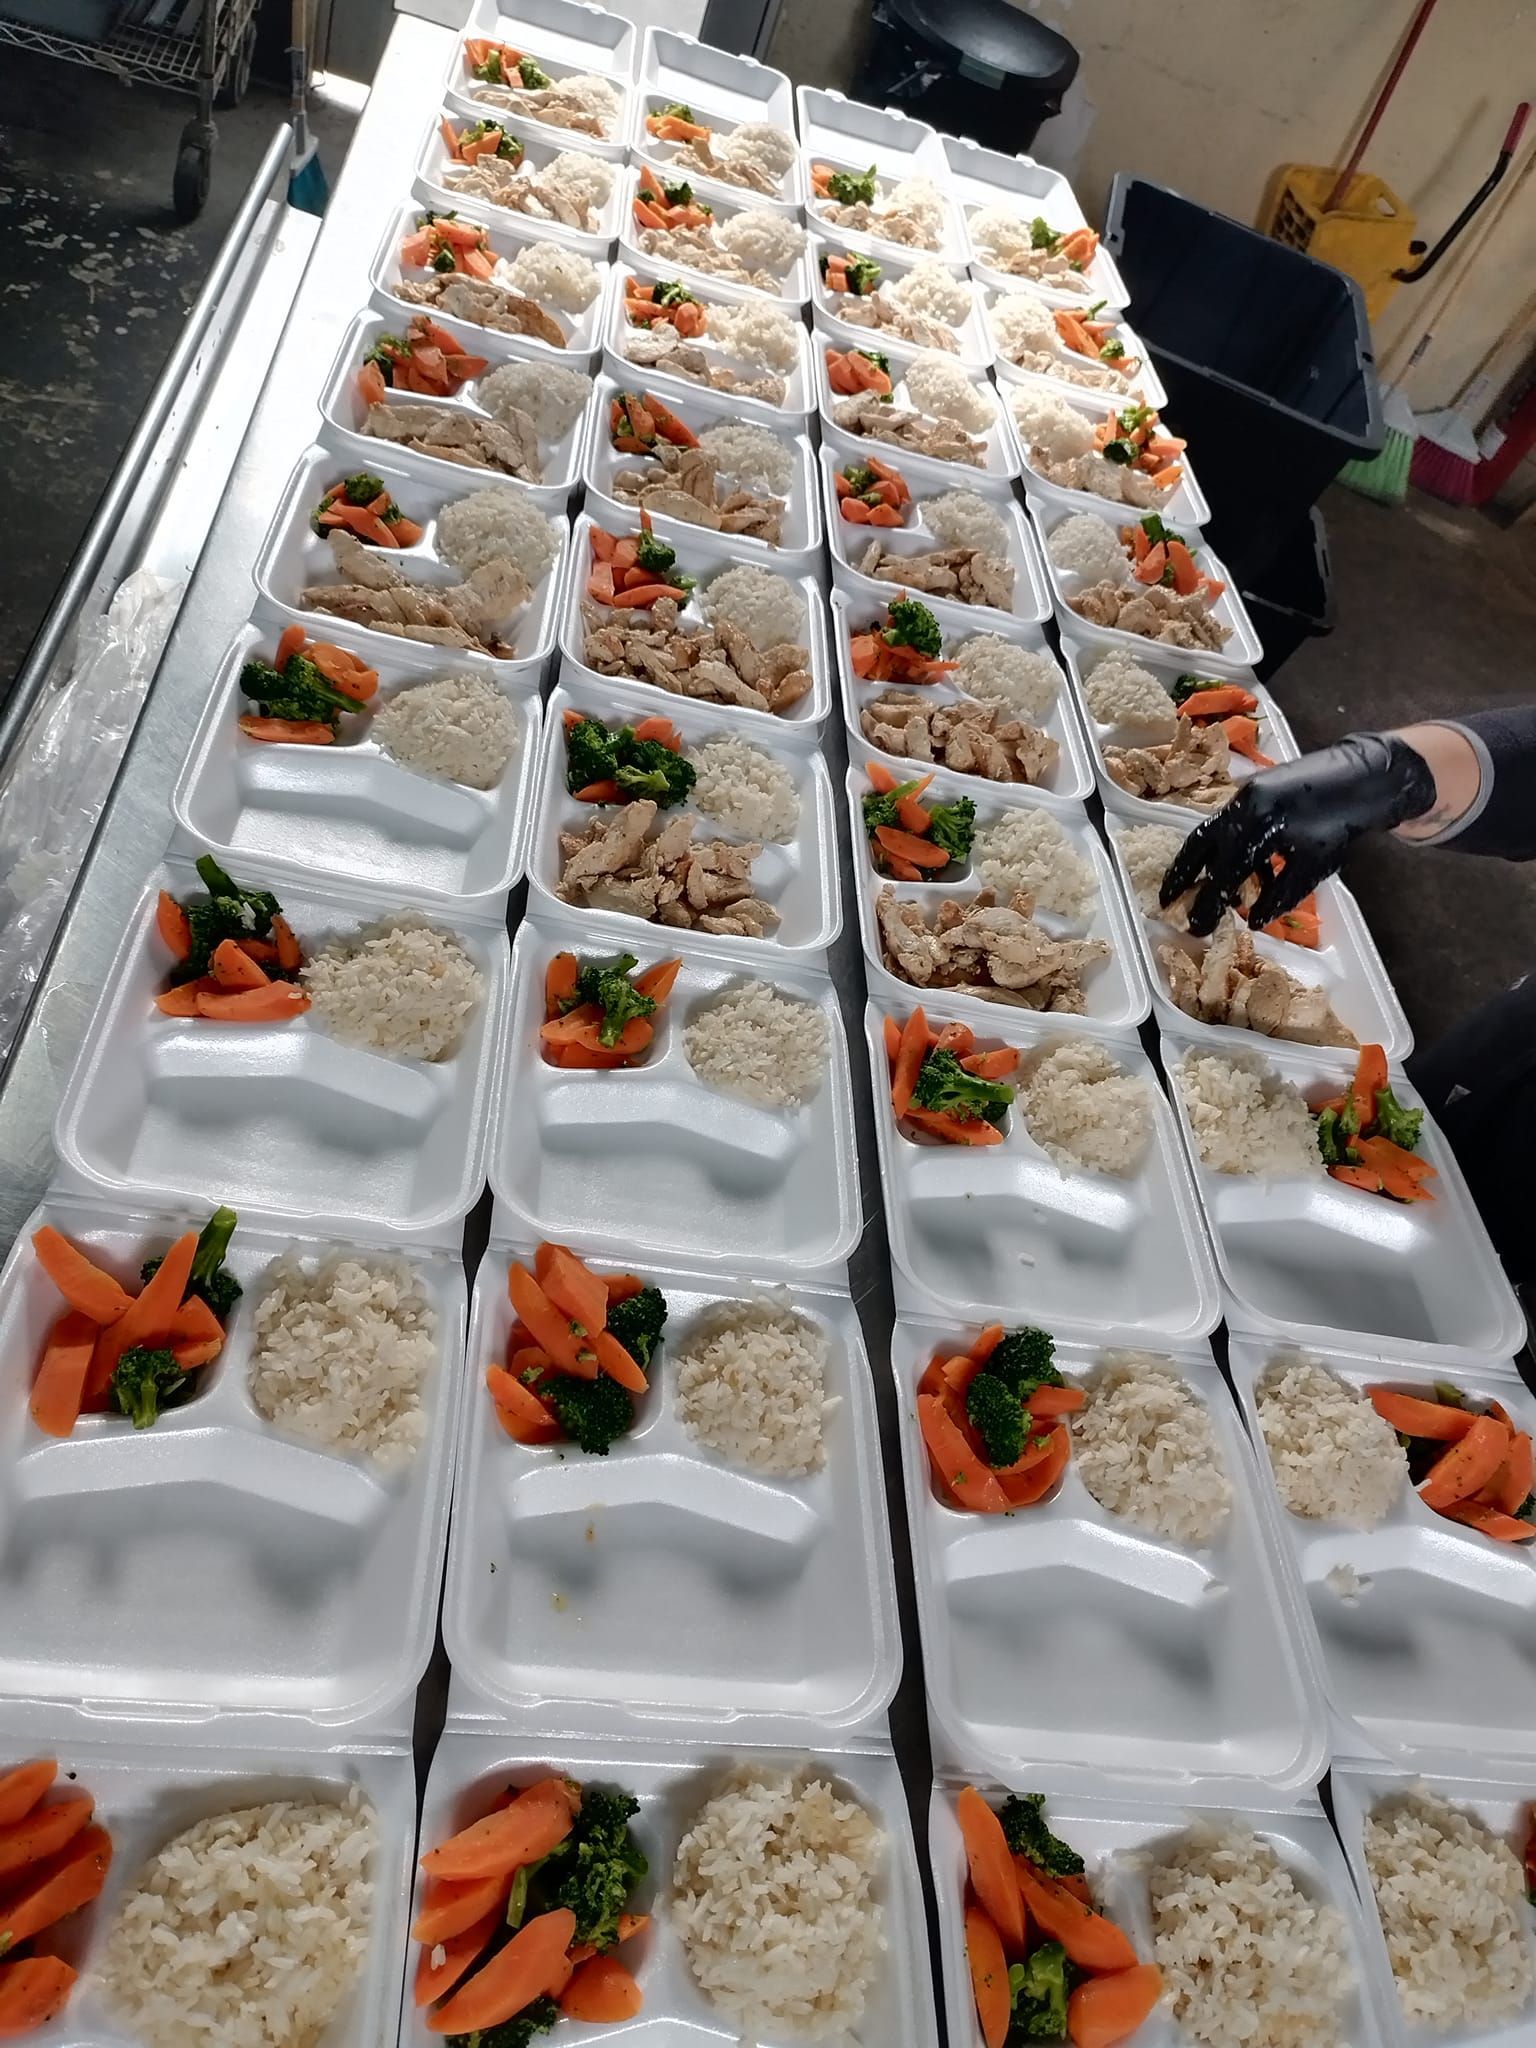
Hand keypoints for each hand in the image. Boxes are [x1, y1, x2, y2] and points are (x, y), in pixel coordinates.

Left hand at [1159, 732, 1436, 935]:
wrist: (1362, 777)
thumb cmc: (1305, 789)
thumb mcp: (1263, 798)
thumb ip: (1239, 827)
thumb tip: (1209, 870)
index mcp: (1243, 800)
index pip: (1200, 840)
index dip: (1180, 871)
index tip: (1165, 897)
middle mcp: (1261, 814)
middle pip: (1224, 867)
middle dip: (1207, 901)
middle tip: (1196, 925)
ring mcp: (1291, 833)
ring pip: (1256, 879)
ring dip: (1243, 903)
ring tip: (1235, 919)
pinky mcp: (1320, 851)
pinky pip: (1289, 889)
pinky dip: (1273, 906)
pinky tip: (1262, 916)